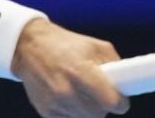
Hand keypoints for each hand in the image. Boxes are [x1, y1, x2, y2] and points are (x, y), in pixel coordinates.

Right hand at [11, 20, 129, 116]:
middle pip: (100, 114)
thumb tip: (126, 84)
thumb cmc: (64, 44)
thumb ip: (114, 64)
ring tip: (82, 94)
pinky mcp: (46, 111)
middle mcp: (66, 91)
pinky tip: (69, 98)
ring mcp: (55, 103)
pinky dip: (73, 112)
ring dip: (88, 110)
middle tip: (100, 94)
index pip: (111, 102)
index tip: (120, 99)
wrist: (29, 46)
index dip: (120, 102)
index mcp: (81, 72)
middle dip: (103, 105)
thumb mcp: (94, 46)